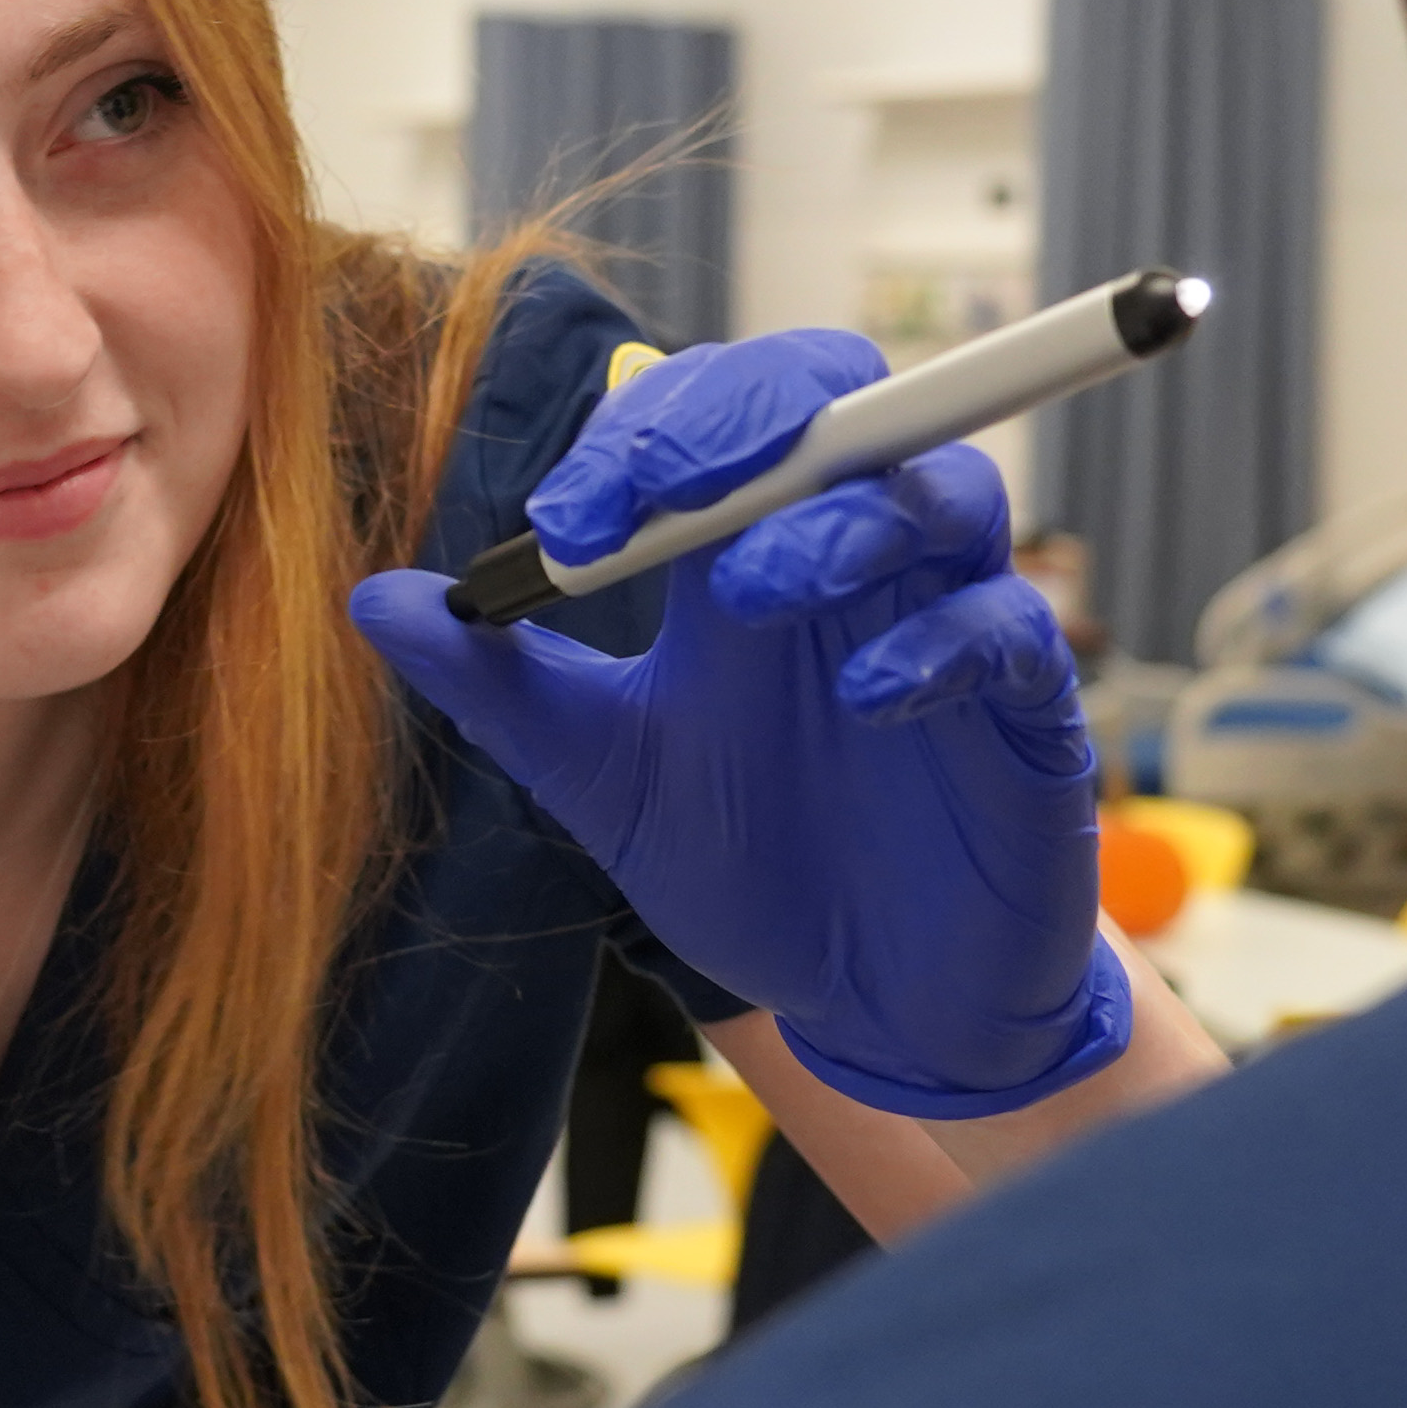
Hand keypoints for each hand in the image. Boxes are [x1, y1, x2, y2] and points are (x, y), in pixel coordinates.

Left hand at [350, 330, 1123, 1118]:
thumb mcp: (603, 780)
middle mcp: (860, 559)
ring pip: (940, 494)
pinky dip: (939, 644)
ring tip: (755, 585)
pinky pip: (1008, 631)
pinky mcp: (1030, 712)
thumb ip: (504, 688)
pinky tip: (866, 696)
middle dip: (751, 417)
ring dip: (841, 521)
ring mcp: (951, 623)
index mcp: (753, 550)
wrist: (872, 1006)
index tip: (563, 526)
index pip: (722, 415)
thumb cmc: (758, 867)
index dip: (646, 436)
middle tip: (661, 488)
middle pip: (843, 401)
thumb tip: (376, 602)